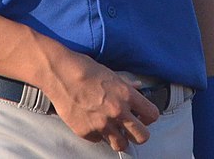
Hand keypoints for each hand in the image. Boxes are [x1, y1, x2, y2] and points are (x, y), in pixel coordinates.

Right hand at [44, 52, 159, 151]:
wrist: (61, 74)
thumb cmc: (85, 69)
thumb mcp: (110, 73)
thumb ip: (126, 84)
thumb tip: (138, 86)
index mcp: (126, 95)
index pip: (152, 114)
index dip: (149, 116)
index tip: (143, 116)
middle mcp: (117, 112)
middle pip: (142, 136)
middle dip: (139, 133)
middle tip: (132, 128)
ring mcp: (102, 125)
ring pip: (121, 144)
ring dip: (119, 137)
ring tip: (113, 129)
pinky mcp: (87, 133)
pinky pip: (99, 140)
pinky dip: (98, 134)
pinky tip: (93, 122)